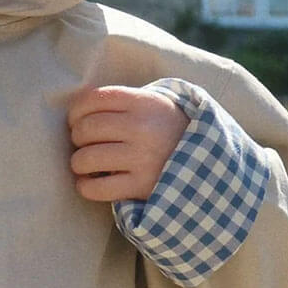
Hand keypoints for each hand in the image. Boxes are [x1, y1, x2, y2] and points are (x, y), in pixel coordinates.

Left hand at [68, 84, 188, 201]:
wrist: (210, 164)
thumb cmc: (168, 131)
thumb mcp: (154, 105)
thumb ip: (122, 101)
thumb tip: (77, 109)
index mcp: (144, 103)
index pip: (93, 100)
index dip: (76, 111)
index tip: (78, 121)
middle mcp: (142, 127)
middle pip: (85, 129)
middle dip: (77, 138)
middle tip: (85, 144)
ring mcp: (142, 158)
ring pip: (86, 158)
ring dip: (79, 163)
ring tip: (86, 165)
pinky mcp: (141, 186)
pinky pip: (96, 188)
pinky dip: (85, 187)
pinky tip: (90, 183)